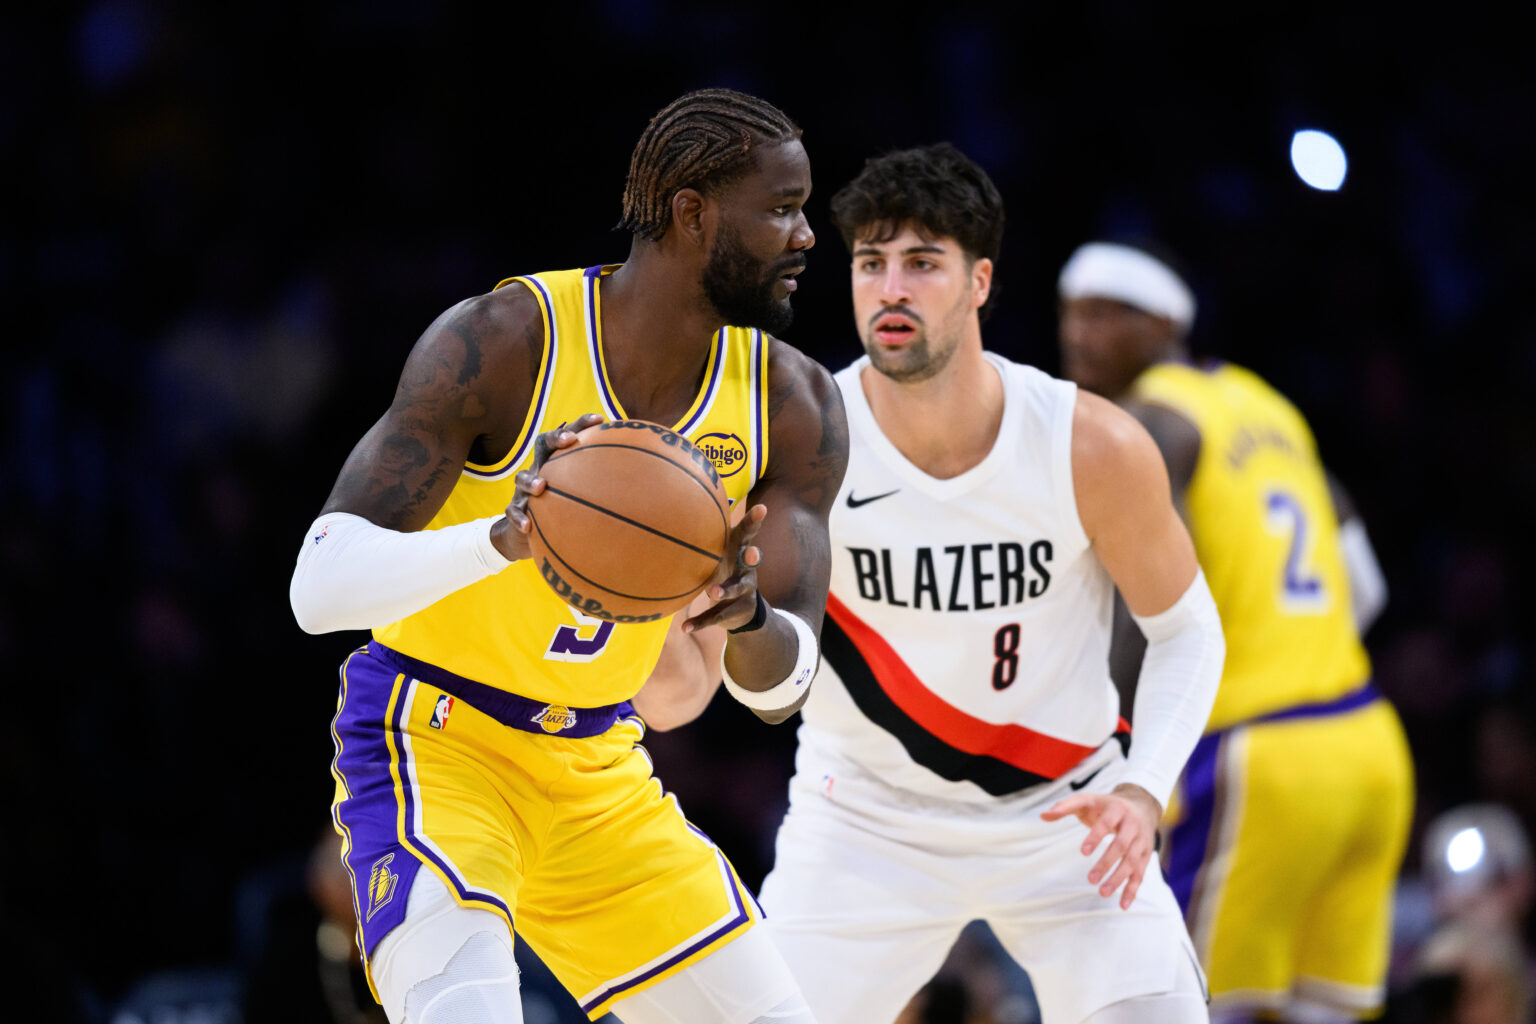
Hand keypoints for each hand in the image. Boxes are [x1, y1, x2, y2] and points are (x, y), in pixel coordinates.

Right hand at [491, 413, 604, 560]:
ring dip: (531, 479)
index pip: (569, 437)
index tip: (601, 419)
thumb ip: (610, 490)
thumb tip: (648, 488)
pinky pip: (512, 511)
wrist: (526, 535)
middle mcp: (540, 470)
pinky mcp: (514, 510)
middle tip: (568, 441)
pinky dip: (518, 518)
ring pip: (521, 477)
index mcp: (558, 464)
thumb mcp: (585, 499)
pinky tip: (528, 527)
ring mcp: (524, 490)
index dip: (581, 424)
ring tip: (541, 486)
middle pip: (541, 445)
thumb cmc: (564, 513)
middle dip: (554, 438)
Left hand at [682, 502, 765, 633]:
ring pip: (737, 589)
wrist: (741, 611)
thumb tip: (688, 495)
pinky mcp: (734, 612)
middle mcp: (747, 571)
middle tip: (753, 552)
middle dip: (754, 557)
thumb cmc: (725, 569)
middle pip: (753, 561)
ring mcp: (743, 593)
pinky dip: (700, 622)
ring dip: (725, 590)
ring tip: (713, 592)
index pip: (748, 534)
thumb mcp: (721, 551)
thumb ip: (709, 530)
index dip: (755, 521)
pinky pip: (716, 617)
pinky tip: (684, 627)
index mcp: (740, 552)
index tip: (762, 508)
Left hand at [1040, 782, 1161, 909]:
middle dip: (1106, 863)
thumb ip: (1065, 806)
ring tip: (1103, 892)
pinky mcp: (1146, 855)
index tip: (1083, 852)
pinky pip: (1140, 874)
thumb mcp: (1088, 800)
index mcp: (1117, 809)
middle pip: (1121, 845)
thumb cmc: (1107, 805)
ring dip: (1119, 878)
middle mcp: (1132, 825)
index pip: (1106, 823)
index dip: (1095, 837)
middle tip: (1090, 879)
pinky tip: (1123, 905)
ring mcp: (1141, 841)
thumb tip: (1043, 816)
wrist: (1141, 804)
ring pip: (1132, 861)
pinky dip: (1132, 890)